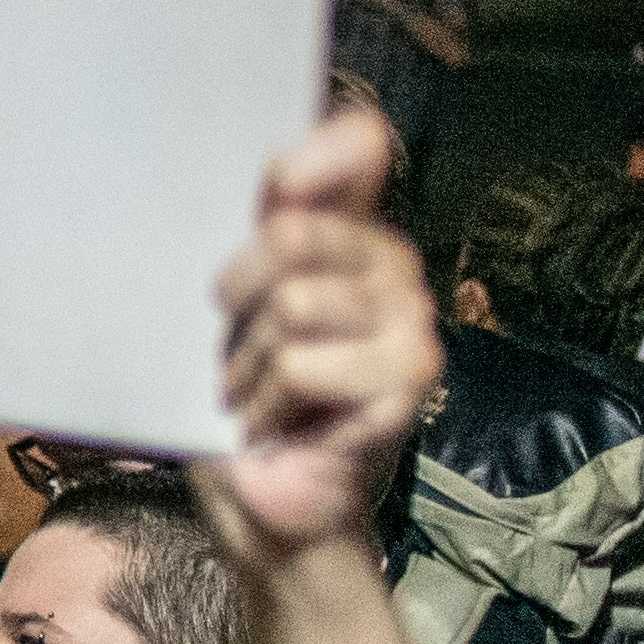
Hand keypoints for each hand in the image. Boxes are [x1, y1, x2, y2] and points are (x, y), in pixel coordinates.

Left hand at [198, 110, 439, 569]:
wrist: (267, 500)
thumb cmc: (246, 397)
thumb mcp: (232, 304)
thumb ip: (250, 229)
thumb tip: (272, 173)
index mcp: (349, 232)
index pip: (355, 143)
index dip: (305, 160)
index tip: (274, 196)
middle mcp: (393, 265)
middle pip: (293, 235)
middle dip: (237, 296)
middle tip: (235, 343)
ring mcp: (411, 323)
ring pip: (292, 307)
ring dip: (248, 361)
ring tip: (257, 391)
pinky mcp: (409, 379)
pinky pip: (302, 365)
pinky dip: (265, 403)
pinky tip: (276, 423)